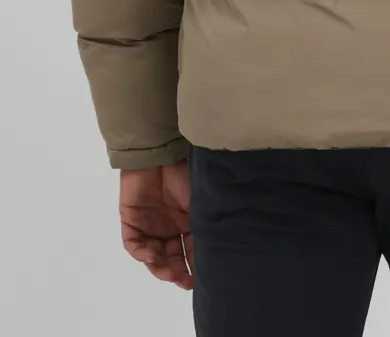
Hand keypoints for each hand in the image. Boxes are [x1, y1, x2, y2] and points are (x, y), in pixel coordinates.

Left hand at [120, 161, 192, 289]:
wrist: (160, 154)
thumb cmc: (183, 175)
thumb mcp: (198, 203)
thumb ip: (201, 227)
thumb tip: (213, 253)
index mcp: (186, 223)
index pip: (188, 252)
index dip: (192, 268)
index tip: (196, 282)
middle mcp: (167, 228)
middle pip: (170, 258)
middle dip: (176, 272)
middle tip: (182, 282)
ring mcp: (148, 226)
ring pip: (152, 255)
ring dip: (159, 266)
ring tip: (167, 272)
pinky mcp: (130, 221)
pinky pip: (133, 244)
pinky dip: (140, 253)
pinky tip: (150, 255)